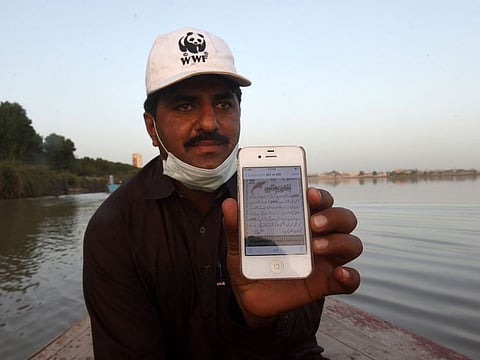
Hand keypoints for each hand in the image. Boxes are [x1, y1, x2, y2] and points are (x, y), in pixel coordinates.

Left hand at [222, 188, 361, 325]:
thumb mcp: (239, 245)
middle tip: (312, 223)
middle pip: (343, 218)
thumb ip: (236, 226)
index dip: (319, 195)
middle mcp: (319, 235)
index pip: (319, 200)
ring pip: (351, 243)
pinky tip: (340, 274)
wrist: (250, 297)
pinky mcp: (328, 283)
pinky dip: (351, 276)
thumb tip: (230, 204)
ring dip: (339, 242)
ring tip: (315, 247)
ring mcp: (326, 259)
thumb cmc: (250, 262)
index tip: (309, 193)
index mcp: (301, 219)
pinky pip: (351, 280)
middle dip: (332, 216)